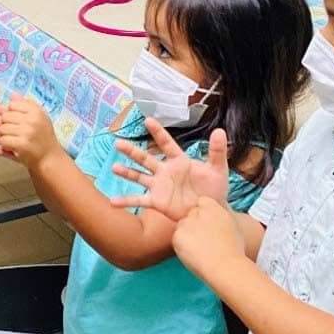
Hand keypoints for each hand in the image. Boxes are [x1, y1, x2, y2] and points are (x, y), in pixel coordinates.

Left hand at [0, 93, 58, 169]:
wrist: (49, 158)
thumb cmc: (43, 137)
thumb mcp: (39, 116)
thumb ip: (25, 105)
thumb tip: (13, 95)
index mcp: (34, 112)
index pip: (12, 106)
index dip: (1, 106)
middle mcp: (29, 122)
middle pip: (3, 116)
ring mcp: (24, 135)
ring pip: (0, 130)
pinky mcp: (20, 148)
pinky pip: (1, 145)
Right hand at [109, 121, 229, 220]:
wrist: (211, 213)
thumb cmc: (214, 190)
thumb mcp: (218, 169)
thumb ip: (217, 151)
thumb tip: (220, 131)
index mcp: (179, 161)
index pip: (166, 144)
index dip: (158, 132)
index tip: (148, 120)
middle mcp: (165, 171)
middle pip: (145, 158)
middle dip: (132, 151)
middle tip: (118, 143)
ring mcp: (159, 186)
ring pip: (139, 176)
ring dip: (126, 172)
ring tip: (114, 167)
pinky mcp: (157, 201)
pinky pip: (139, 200)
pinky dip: (126, 201)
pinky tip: (113, 202)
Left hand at [171, 195, 244, 284]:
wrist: (226, 267)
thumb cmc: (234, 249)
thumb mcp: (233, 223)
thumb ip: (222, 212)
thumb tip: (219, 203)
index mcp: (212, 206)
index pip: (201, 202)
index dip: (203, 216)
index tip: (208, 227)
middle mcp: (197, 211)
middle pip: (190, 215)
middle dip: (194, 225)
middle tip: (204, 242)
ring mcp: (186, 223)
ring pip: (183, 227)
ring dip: (187, 236)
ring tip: (201, 250)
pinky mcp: (178, 235)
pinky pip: (177, 239)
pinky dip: (182, 247)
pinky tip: (195, 254)